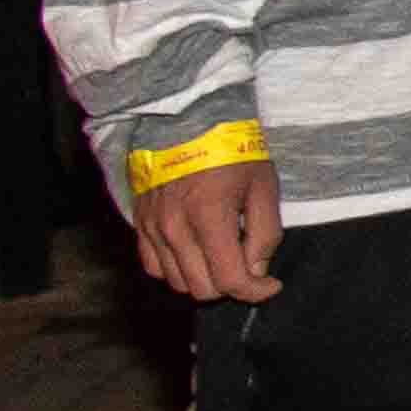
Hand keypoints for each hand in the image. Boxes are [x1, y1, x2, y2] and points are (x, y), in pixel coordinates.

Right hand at [132, 153, 284, 303]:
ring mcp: (152, 227)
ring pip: (178, 283)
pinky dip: (177, 270)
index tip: (271, 284)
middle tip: (248, 265)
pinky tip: (196, 254)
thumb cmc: (232, 151)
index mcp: (209, 216)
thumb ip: (265, 234)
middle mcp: (174, 227)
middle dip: (231, 286)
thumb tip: (256, 272)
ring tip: (223, 256)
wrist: (186, 119)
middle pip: (202, 288)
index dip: (256, 291)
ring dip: (204, 279)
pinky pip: (154, 267)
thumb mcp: (264, 186)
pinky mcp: (139, 223)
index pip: (230, 279)